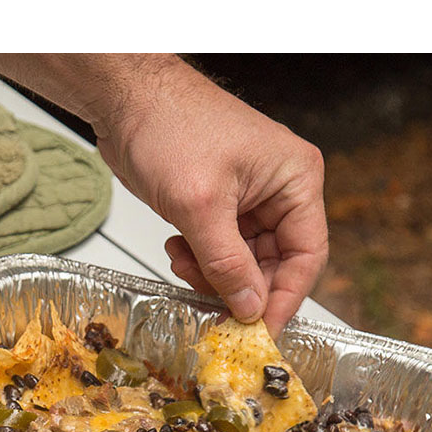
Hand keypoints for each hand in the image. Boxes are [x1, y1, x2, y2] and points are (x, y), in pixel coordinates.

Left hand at [92, 59, 327, 335]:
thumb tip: (249, 305)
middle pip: (274, 264)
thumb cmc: (168, 124)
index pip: (306, 256)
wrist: (125, 99)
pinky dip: (199, 259)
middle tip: (212, 307)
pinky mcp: (219, 204)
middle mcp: (278, 190)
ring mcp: (248, 197)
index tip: (260, 331)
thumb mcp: (200, 205)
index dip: (284, 299)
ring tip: (184, 261)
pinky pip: (220, 250)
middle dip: (239, 287)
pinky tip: (178, 248)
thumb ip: (227, 263)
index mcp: (295, 179)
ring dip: (213, 274)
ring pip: (244, 262)